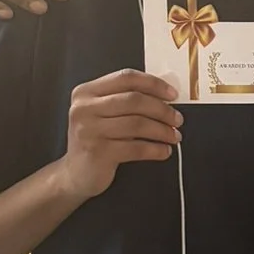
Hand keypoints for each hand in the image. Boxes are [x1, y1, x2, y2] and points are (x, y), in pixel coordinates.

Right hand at [59, 70, 180, 200]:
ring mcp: (90, 130)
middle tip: (177, 119)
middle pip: (134, 100)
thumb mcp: (102, 114)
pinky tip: (164, 151)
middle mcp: (84, 108)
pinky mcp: (98, 152)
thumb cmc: (96, 140)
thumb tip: (165, 96)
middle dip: (162, 110)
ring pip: (137, 124)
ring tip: (174, 136)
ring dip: (162, 130)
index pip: (126, 78)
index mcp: (86, 92)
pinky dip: (155, 149)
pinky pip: (136, 148)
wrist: (75, 175)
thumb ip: (125, 100)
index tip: (173, 94)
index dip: (153, 84)